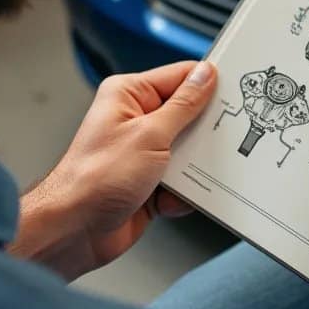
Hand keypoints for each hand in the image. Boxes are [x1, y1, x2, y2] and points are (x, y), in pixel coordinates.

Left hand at [12, 60, 216, 280]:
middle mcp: (136, 120)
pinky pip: (184, 179)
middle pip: (190, 114)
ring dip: (193, 167)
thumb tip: (206, 76)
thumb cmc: (94, 179)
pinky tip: (167, 199)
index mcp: (129, 96)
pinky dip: (183, 192)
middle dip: (203, 133)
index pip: (180, 77)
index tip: (234, 94)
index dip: (208, 84)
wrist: (74, 232)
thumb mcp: (150, 135)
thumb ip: (183, 105)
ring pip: (191, 150)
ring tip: (182, 176)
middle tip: (214, 141)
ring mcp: (144, 152)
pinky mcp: (151, 181)